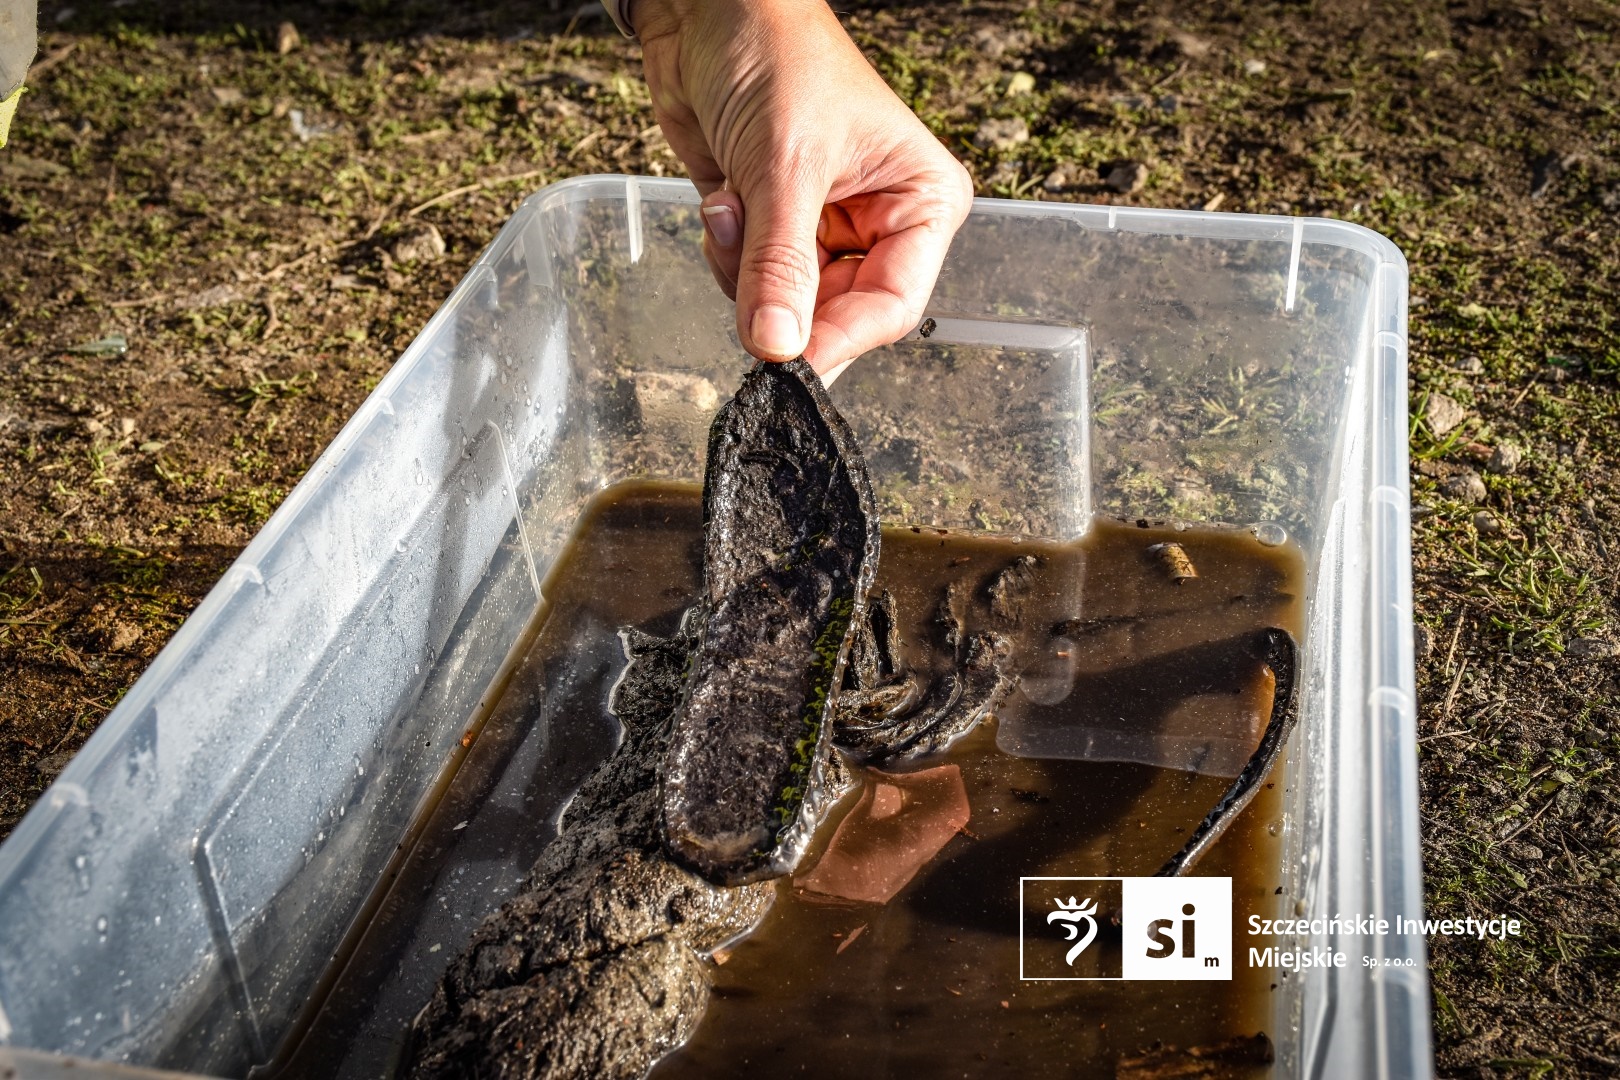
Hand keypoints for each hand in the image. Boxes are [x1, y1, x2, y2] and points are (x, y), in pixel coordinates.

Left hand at [635, 0, 971, 378]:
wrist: (707, 9)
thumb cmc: (775, 54)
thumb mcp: (786, 165)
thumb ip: (782, 265)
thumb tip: (780, 349)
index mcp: (920, 202)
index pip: (893, 305)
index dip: (840, 340)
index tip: (790, 366)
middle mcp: (880, 224)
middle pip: (837, 315)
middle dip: (780, 292)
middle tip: (748, 255)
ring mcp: (823, 230)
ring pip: (785, 305)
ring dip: (744, 266)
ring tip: (737, 201)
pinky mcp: (773, 228)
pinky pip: (747, 282)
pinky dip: (726, 251)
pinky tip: (725, 197)